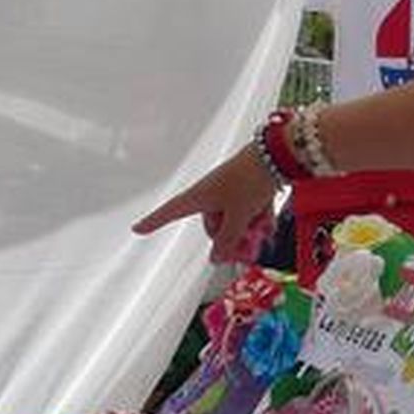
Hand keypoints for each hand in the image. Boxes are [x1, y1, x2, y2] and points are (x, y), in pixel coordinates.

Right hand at [132, 145, 276, 262]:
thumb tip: (216, 258)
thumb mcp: (238, 216)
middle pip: (214, 226)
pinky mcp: (247, 189)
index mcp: (199, 197)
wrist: (277, 155)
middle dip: (232, 239)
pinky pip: (247, 211)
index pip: (170, 212)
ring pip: (234, 220)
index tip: (137, 229)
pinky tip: (269, 223)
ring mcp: (229, 191)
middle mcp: (211, 194)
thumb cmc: (250, 179)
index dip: (153, 221)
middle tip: (249, 247)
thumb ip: (228, 240)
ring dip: (249, 230)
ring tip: (264, 230)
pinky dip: (257, 218)